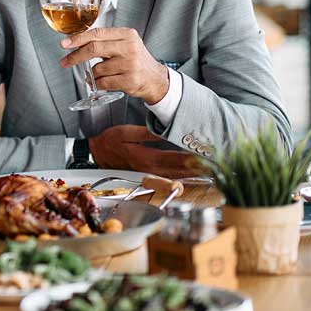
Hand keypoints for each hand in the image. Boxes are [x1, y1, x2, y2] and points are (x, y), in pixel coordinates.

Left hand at [61, 27, 167, 104]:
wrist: (155, 79)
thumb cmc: (135, 60)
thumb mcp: (124, 44)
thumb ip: (105, 40)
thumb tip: (76, 42)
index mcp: (127, 34)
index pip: (97, 33)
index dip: (78, 38)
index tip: (64, 44)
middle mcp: (130, 47)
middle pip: (94, 49)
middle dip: (75, 56)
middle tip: (65, 62)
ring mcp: (131, 64)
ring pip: (97, 69)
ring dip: (91, 74)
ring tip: (96, 75)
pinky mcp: (130, 80)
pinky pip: (103, 82)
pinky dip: (97, 84)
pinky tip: (100, 83)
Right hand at [88, 125, 205, 176]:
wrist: (93, 152)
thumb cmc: (108, 141)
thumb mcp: (124, 133)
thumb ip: (145, 134)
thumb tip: (162, 132)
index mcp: (145, 158)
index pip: (174, 159)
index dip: (192, 158)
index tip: (207, 156)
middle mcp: (148, 169)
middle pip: (178, 171)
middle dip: (198, 169)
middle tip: (217, 167)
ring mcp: (147, 174)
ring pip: (174, 177)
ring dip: (192, 175)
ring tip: (209, 172)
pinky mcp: (146, 175)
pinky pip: (167, 178)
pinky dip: (180, 177)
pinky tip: (190, 176)